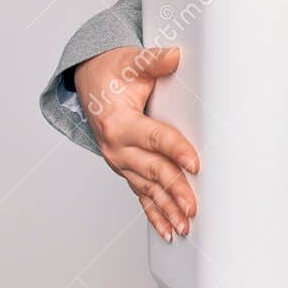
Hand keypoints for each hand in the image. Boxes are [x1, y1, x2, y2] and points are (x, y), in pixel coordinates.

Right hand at [73, 45, 198, 241]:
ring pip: (147, 189)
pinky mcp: (126, 169)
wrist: (92, 82)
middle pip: (152, 171)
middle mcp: (117, 148)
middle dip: (175, 190)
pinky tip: (169, 231)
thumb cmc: (114, 72)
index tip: (195, 163)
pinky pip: (141, 195)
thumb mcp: (131, 61)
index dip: (175, 150)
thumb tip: (174, 55)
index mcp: (119, 123)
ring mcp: (120, 162)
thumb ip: (153, 61)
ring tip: (186, 227)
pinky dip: (155, 215)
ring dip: (167, 209)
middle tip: (194, 207)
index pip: (153, 138)